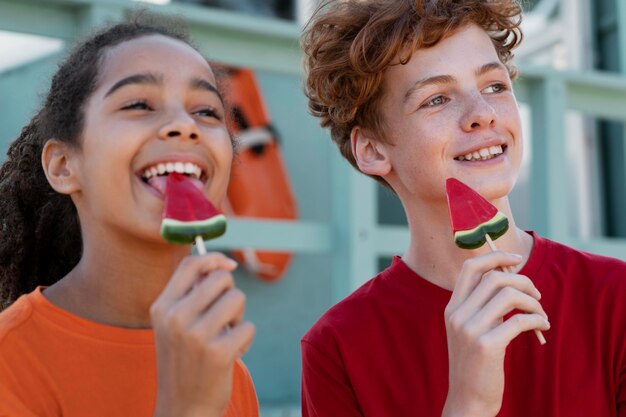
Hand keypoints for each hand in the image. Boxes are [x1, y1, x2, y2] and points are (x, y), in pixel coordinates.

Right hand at [150, 253, 255, 416]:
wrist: (183, 407)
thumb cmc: (185, 360)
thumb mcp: (175, 325)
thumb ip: (191, 294)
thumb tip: (222, 263)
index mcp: (162, 307)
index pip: (190, 265)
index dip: (214, 258)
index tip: (229, 264)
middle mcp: (175, 318)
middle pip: (220, 278)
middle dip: (230, 293)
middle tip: (224, 317)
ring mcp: (196, 335)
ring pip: (237, 298)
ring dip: (239, 316)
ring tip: (226, 335)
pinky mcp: (218, 352)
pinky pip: (249, 326)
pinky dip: (246, 339)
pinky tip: (231, 354)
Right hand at [441, 252, 549, 416]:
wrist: (467, 399)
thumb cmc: (475, 363)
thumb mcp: (470, 329)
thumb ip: (482, 305)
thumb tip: (509, 278)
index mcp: (452, 307)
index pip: (470, 267)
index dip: (495, 256)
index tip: (516, 259)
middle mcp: (457, 314)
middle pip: (494, 277)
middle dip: (523, 281)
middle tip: (536, 295)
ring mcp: (469, 330)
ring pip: (508, 295)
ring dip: (533, 301)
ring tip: (541, 314)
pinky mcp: (486, 346)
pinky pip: (520, 320)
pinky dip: (537, 320)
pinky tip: (542, 328)